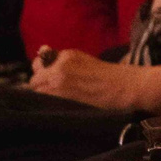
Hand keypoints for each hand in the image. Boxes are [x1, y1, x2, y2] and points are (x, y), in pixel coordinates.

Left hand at [27, 47, 160, 113]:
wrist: (125, 88)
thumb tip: (42, 51)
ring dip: (43, 97)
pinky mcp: (63, 100)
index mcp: (66, 56)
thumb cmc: (108, 75)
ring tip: (57, 102)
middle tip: (53, 93)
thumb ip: (61, 60)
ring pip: (38, 93)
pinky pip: (45, 104)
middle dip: (40, 87)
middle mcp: (59, 68)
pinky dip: (48, 106)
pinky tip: (59, 108)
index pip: (38, 64)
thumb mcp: (83, 60)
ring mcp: (60, 84)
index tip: (48, 81)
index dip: (41, 74)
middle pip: (34, 81)